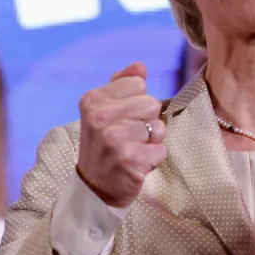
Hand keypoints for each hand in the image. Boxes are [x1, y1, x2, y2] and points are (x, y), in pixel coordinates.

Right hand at [76, 62, 165, 207]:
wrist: (95, 188)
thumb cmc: (105, 145)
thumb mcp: (104, 111)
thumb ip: (122, 84)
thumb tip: (139, 65)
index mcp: (93, 100)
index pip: (138, 84)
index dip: (136, 103)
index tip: (122, 119)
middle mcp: (100, 117)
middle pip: (151, 103)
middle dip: (146, 122)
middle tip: (129, 138)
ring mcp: (114, 139)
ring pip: (158, 127)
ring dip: (152, 142)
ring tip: (133, 150)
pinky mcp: (129, 160)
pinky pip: (161, 150)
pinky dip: (154, 159)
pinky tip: (137, 164)